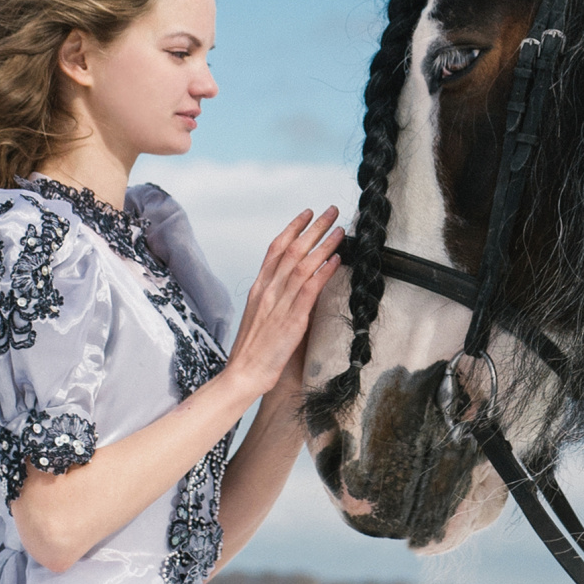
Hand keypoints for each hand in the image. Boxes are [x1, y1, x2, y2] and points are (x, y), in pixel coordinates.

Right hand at [222, 207, 342, 403]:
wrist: (243, 373)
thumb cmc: (253, 350)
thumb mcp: (261, 316)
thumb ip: (276, 298)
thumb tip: (297, 285)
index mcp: (259, 287)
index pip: (275, 248)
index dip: (293, 228)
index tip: (307, 213)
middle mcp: (267, 290)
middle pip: (292, 249)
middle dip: (313, 227)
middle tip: (330, 210)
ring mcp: (278, 303)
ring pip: (303, 264)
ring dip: (324, 244)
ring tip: (340, 229)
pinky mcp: (291, 320)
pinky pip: (309, 290)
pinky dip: (324, 272)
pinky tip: (337, 260)